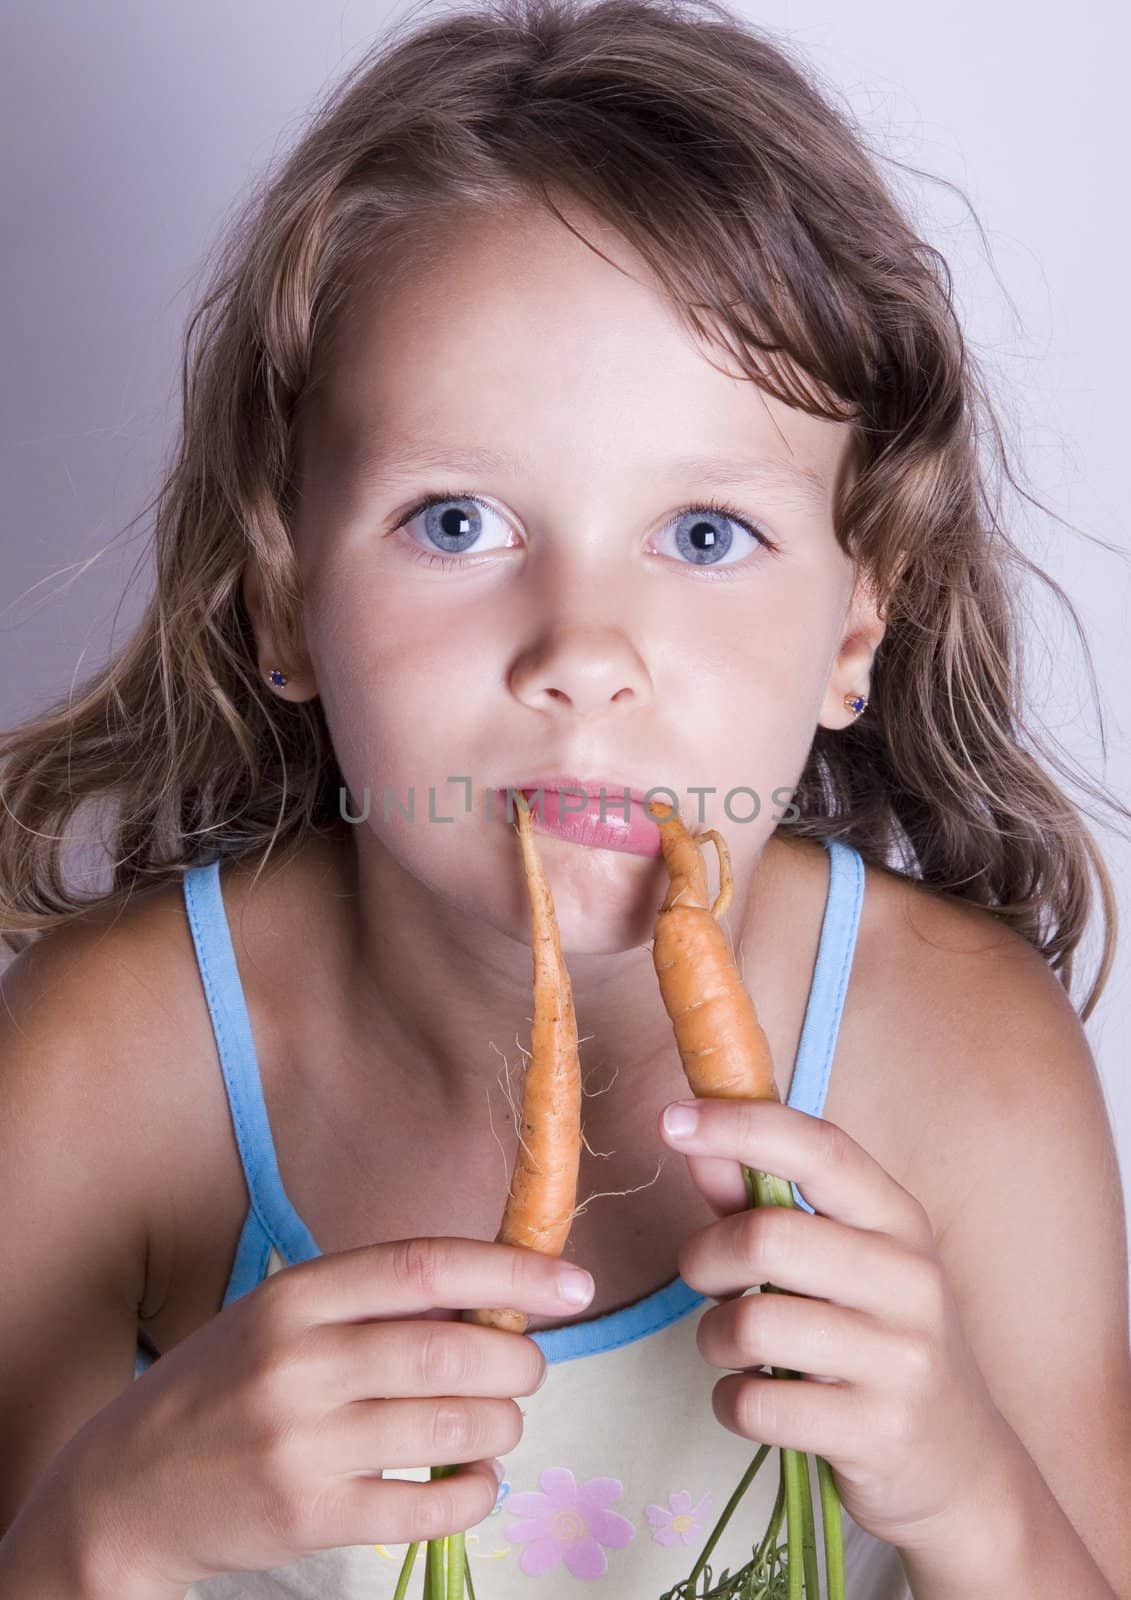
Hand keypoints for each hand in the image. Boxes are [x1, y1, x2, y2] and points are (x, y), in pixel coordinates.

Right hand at [56, 1237, 587, 1592]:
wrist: (126, 1489)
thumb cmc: (225, 1387)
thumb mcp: (282, 1319)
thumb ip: (374, 1303)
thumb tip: (497, 1298)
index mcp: (296, 1296)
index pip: (425, 1266)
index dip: (511, 1271)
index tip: (573, 1284)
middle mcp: (298, 1363)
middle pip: (450, 1350)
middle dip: (518, 1359)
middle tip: (527, 1366)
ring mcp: (301, 1444)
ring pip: (451, 1425)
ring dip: (503, 1423)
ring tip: (499, 1420)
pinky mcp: (309, 1517)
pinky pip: (428, 1504)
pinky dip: (476, 1492)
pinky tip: (475, 1479)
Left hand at [658, 1095, 1019, 1550]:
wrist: (960, 1466)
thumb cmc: (876, 1342)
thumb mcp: (838, 1262)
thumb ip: (759, 1200)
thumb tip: (692, 1139)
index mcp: (898, 1220)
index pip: (819, 1149)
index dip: (739, 1126)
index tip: (671, 1120)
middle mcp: (910, 1280)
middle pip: (767, 1237)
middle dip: (706, 1258)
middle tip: (707, 1281)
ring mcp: (902, 1359)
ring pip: (752, 1324)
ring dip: (715, 1338)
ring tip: (737, 1348)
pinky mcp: (878, 1431)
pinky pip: (755, 1404)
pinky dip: (730, 1402)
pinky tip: (756, 1401)